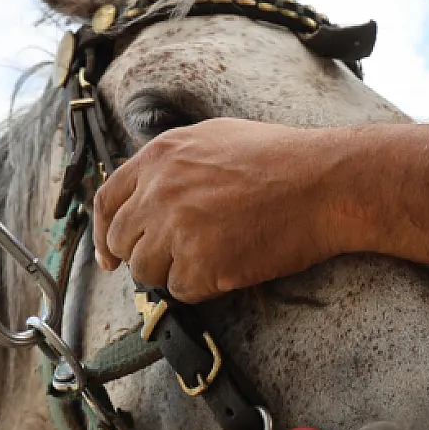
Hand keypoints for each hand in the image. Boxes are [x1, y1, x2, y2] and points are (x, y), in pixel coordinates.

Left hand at [95, 117, 349, 300]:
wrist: (323, 183)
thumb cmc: (283, 160)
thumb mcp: (215, 138)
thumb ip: (174, 164)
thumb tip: (150, 192)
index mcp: (160, 157)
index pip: (107, 201)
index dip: (105, 233)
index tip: (110, 254)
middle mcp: (160, 191)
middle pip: (123, 241)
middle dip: (144, 254)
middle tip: (174, 259)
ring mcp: (177, 228)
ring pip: (147, 272)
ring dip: (174, 272)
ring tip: (214, 256)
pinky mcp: (200, 263)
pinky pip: (182, 290)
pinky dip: (203, 286)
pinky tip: (231, 264)